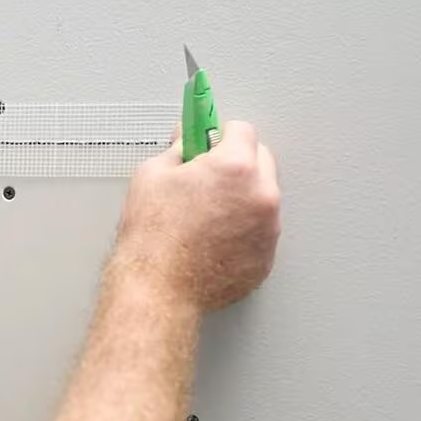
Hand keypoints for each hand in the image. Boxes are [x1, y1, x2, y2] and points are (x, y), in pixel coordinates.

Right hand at [113, 120, 280, 311]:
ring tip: (204, 215)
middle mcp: (261, 195)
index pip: (241, 130)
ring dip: (241, 198)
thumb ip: (177, 150)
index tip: (210, 139)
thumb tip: (184, 142)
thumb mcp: (152, 176)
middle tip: (204, 178)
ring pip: (261, 198)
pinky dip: (242, 230)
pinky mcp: (266, 257)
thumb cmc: (153, 239)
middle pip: (260, 160)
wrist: (157, 289)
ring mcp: (268, 229)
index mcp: (235, 167)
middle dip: (235, 163)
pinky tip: (212, 238)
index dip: (219, 134)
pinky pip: (259, 231)